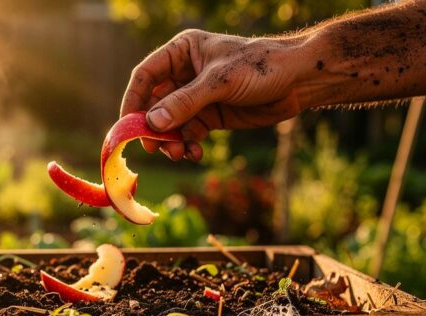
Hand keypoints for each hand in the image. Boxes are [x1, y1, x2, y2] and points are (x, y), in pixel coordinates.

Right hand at [121, 29, 304, 161]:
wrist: (298, 81)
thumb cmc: (261, 67)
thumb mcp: (220, 81)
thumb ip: (185, 102)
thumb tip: (151, 123)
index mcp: (182, 52)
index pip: (146, 76)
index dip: (134, 101)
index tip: (127, 126)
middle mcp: (184, 74)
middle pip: (154, 105)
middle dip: (153, 128)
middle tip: (156, 148)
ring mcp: (195, 98)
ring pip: (169, 124)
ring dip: (170, 142)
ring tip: (179, 154)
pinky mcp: (208, 117)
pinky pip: (187, 135)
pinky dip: (187, 147)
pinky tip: (195, 154)